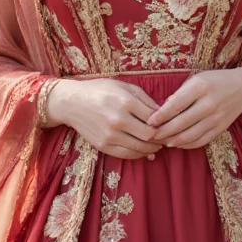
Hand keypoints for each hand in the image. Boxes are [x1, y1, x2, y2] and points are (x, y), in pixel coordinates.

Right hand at [46, 78, 163, 159]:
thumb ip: (144, 99)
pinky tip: (145, 151)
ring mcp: (110, 135)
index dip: (165, 123)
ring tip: (158, 145)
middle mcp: (118, 120)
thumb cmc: (100, 90)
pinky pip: (127, 154)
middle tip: (167, 137)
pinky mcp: (103, 145)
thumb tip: (163, 113)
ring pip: (140, 148)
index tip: (169, 124)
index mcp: (126, 102)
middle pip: (149, 135)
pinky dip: (139, 154)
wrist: (72, 102)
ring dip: (153, 148)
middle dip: (161, 138)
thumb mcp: (124, 86)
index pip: (154, 118)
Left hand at [146, 68, 241, 148]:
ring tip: (161, 140)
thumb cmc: (214, 81)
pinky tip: (176, 143)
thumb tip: (161, 111)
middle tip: (150, 134)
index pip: (175, 105)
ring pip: (189, 136)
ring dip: (172, 140)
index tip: (148, 122)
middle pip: (180, 123)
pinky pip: (200, 141)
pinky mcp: (220, 129)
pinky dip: (186, 145)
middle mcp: (209, 104)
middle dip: (162, 131)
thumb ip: (179, 94)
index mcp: (200, 87)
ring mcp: (216, 118)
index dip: (160, 116)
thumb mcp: (196, 79)